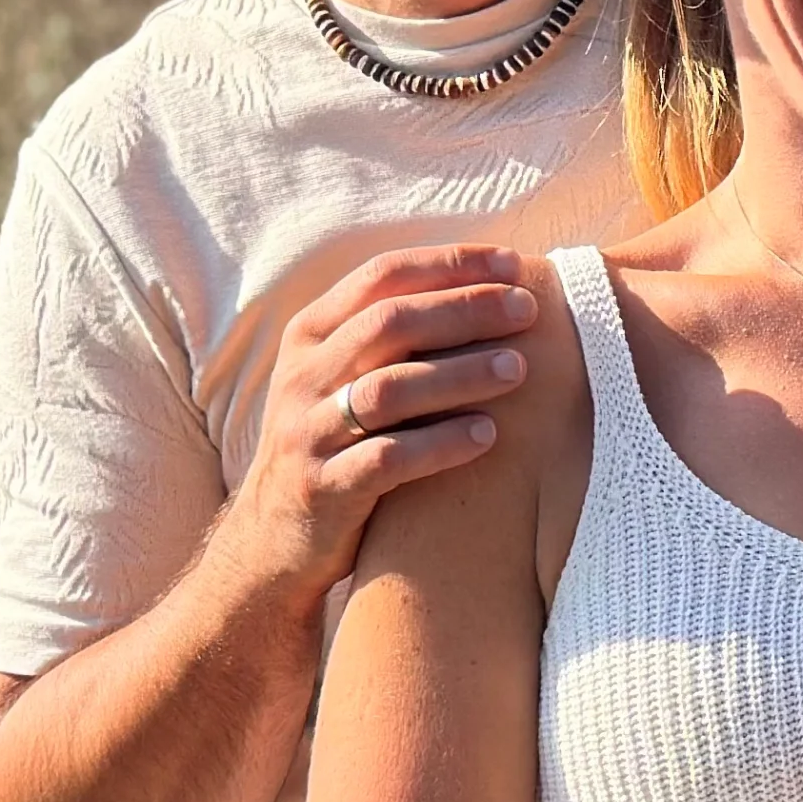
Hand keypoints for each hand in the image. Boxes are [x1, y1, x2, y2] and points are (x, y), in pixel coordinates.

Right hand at [233, 245, 540, 592]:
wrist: (275, 537)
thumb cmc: (335, 442)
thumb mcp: (343, 377)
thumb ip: (391, 335)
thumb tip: (490, 286)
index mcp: (310, 334)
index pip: (382, 276)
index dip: (449, 264)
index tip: (513, 264)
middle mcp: (303, 376)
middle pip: (388, 324)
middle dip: (463, 310)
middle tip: (527, 310)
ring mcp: (307, 432)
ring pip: (388, 390)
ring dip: (459, 374)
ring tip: (517, 368)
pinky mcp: (324, 488)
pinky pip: (386, 459)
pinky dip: (440, 444)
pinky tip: (487, 435)